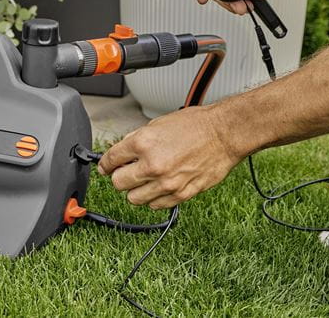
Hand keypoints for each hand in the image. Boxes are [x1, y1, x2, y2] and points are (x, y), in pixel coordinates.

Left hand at [97, 105, 241, 209]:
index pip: (110, 161)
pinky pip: (155, 205)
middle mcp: (152, 165)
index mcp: (143, 143)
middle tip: (126, 172)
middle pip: (117, 183)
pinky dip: (153, 198)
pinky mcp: (180, 194)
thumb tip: (123, 152)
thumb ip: (138, 139)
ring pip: (133, 199)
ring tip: (145, 180)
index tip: (106, 167)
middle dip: (119, 177)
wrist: (223, 134)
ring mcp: (166, 182)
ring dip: (135, 190)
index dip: (105, 164)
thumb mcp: (159, 123)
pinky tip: (159, 186)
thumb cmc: (196, 125)